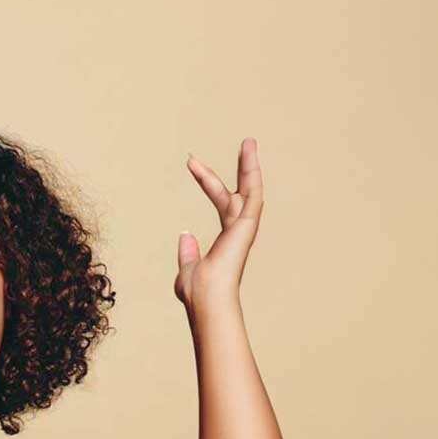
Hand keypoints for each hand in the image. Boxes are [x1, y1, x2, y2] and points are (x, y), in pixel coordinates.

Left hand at [174, 137, 263, 312]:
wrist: (206, 298)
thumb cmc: (197, 292)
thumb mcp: (187, 268)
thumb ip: (187, 253)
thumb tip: (185, 235)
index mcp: (227, 239)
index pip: (221, 201)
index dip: (209, 181)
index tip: (192, 163)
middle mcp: (239, 231)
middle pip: (241, 191)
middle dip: (241, 167)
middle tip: (245, 142)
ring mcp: (245, 228)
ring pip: (251, 189)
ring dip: (250, 165)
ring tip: (249, 141)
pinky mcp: (247, 226)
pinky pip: (252, 194)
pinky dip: (251, 173)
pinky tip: (249, 154)